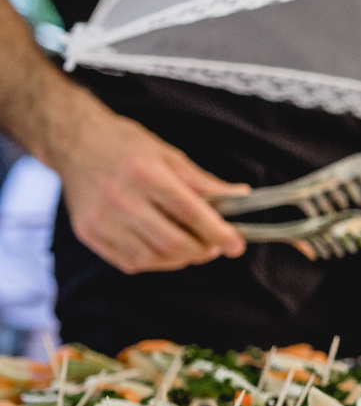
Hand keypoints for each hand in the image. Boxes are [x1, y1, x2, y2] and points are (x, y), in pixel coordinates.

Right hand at [56, 109, 248, 274]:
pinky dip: (156, 262)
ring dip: (181, 259)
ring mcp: (100, 219)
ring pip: (152, 258)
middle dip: (202, 251)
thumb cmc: (126, 146)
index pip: (190, 212)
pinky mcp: (88, 234)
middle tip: (215, 246)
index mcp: (145, 174)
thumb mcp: (169, 155)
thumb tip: (241, 197)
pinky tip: (164, 249)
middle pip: (172, 242)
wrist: (75, 143)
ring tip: (192, 247)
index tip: (237, 244)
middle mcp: (119, 198)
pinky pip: (130, 262)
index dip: (218, 233)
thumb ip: (204, 182)